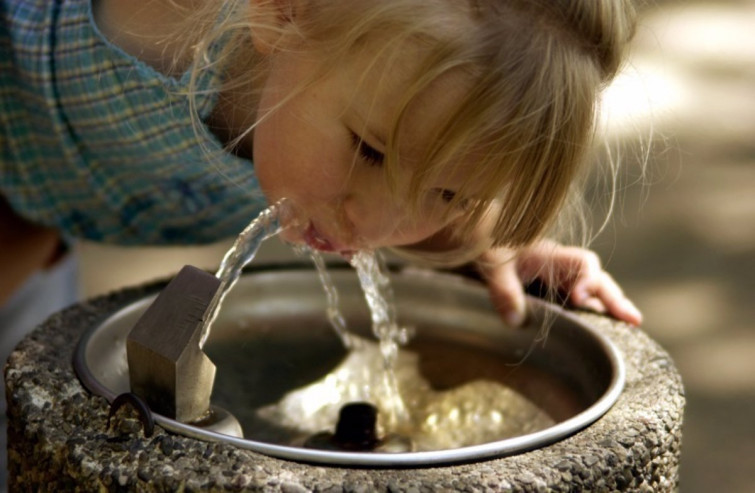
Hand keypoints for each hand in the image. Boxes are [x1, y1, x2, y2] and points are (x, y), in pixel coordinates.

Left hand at [477, 239, 641, 326]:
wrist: (486, 239)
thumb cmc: (492, 248)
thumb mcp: (493, 266)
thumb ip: (503, 290)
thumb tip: (516, 320)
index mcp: (552, 256)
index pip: (583, 263)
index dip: (587, 280)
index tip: (578, 299)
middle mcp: (564, 268)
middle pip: (598, 279)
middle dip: (615, 299)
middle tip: (632, 320)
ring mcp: (563, 281)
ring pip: (595, 293)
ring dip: (611, 308)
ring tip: (630, 326)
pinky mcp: (558, 294)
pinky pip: (582, 304)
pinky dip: (595, 315)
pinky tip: (606, 333)